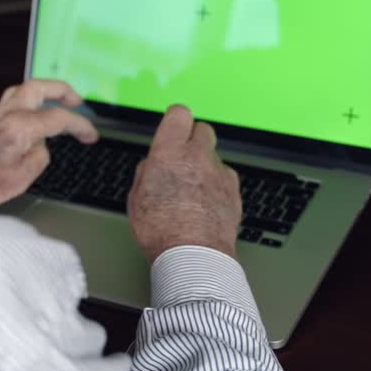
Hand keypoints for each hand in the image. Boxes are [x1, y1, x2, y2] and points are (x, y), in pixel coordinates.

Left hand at [0, 80, 97, 208]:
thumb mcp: (24, 177)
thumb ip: (40, 154)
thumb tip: (40, 146)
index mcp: (20, 126)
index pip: (58, 117)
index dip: (80, 125)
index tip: (91, 135)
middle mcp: (6, 114)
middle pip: (38, 87)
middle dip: (61, 90)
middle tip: (77, 101)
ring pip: (21, 90)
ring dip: (42, 92)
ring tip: (56, 102)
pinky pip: (9, 102)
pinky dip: (26, 104)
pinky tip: (31, 118)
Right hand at [127, 105, 241, 261]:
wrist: (193, 256)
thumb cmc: (161, 230)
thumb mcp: (136, 198)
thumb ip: (147, 173)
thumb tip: (154, 165)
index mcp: (169, 153)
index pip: (179, 114)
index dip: (175, 119)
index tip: (173, 125)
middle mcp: (197, 156)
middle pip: (203, 129)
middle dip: (193, 139)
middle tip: (183, 157)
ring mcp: (219, 173)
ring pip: (214, 156)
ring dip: (205, 165)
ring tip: (194, 189)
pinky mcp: (234, 190)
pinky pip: (226, 177)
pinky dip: (218, 185)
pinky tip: (207, 202)